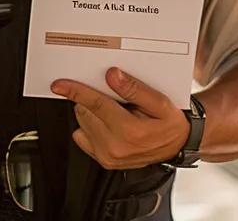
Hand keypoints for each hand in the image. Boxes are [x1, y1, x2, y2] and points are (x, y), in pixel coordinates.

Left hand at [51, 69, 189, 168]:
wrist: (177, 145)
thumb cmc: (170, 123)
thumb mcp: (160, 101)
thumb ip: (135, 89)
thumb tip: (113, 76)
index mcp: (129, 130)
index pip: (95, 104)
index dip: (76, 91)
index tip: (60, 85)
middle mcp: (115, 146)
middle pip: (85, 112)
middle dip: (91, 96)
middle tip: (111, 92)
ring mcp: (108, 156)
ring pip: (82, 123)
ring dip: (91, 111)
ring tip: (115, 109)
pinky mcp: (104, 161)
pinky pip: (83, 138)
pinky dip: (89, 125)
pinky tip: (107, 121)